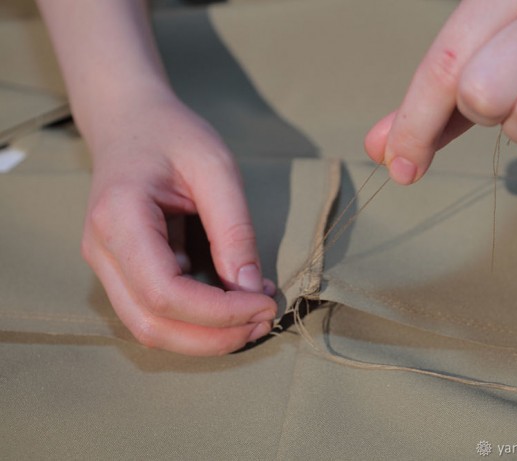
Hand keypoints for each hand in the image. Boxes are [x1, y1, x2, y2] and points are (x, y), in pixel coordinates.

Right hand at [81, 93, 276, 355]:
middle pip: (151, 325)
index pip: (165, 293)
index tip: (266, 304)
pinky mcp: (118, 270)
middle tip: (265, 321)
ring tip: (253, 318)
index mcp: (118, 218)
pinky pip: (152, 312)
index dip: (219, 313)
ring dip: (204, 337)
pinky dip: (194, 321)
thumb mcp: (215, 169)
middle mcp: (100, 250)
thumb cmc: (172, 135)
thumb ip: (234, 229)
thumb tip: (253, 290)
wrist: (129, 121)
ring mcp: (104, 264)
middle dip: (214, 337)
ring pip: (148, 328)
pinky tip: (232, 303)